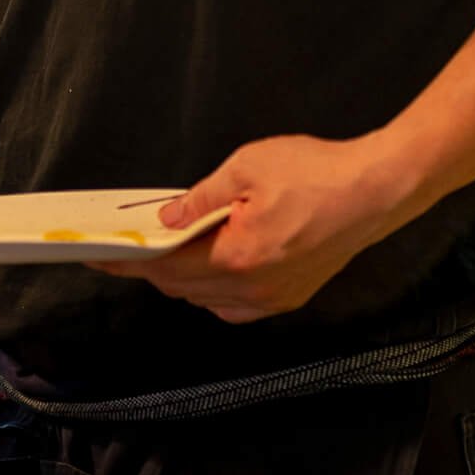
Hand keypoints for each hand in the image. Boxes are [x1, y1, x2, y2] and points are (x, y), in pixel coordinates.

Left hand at [93, 132, 407, 323]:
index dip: (127, 262)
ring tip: (169, 248)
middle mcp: (253, 290)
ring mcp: (275, 299)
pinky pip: (238, 306)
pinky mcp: (293, 297)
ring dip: (184, 280)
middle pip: (183, 289)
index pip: (165, 268)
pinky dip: (215, 290)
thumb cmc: (314, 172)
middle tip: (130, 244)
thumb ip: (199, 199)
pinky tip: (212, 264)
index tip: (97, 256)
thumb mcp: (245, 168)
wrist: (377, 189)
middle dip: (152, 268)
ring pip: (209, 301)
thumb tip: (166, 221)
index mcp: (236, 259)